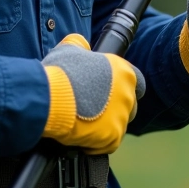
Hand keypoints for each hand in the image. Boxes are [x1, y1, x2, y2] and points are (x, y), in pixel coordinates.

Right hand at [41, 34, 145, 153]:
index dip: (123, 87)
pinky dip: (96, 142)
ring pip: (118, 125)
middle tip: (94, 108)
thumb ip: (81, 45)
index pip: (137, 82)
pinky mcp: (113, 137)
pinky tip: (82, 134)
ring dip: (105, 126)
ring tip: (84, 122)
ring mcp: (122, 117)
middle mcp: (128, 94)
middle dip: (115, 108)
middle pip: (129, 105)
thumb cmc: (61, 72)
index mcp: (124, 72)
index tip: (110, 91)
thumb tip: (81, 44)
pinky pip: (108, 143)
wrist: (51, 98)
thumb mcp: (70, 48)